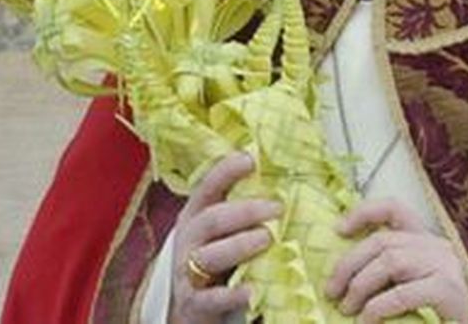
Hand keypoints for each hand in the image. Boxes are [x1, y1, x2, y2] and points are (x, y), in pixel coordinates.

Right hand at [169, 152, 280, 323]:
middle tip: (276, 208)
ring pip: (210, 255)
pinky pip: (212, 297)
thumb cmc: (215, 261)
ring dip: (239, 245)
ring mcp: (187, 271)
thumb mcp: (220, 232)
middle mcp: (189, 239)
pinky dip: (233, 294)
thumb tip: (280, 186)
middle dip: (244, 211)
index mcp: (195, 216)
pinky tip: (252, 290)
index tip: (250, 159)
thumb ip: (240, 212)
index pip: (207, 188)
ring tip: (267, 239)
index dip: (226, 172)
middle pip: (212, 219)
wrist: (191, 308)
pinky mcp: (194, 302)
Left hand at [325, 199, 467, 322]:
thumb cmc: (434, 313)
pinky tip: (366, 320)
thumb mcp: (409, 284)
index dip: (363, 213)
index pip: (394, 209)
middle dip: (349, 265)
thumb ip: (386, 273)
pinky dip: (378, 307)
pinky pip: (403, 294)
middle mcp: (437, 247)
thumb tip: (341, 276)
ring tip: (347, 308)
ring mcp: (445, 267)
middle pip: (383, 241)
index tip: (337, 229)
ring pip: (390, 262)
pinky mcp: (448, 292)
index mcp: (425, 241)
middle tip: (331, 291)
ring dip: (360, 286)